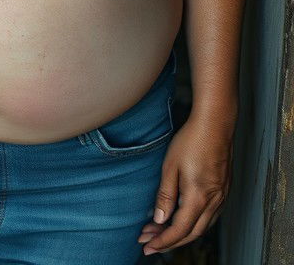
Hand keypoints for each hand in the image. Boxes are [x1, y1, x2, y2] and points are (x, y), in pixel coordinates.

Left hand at [138, 115, 233, 255]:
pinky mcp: (224, 191)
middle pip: (192, 233)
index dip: (163, 241)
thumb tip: (160, 220)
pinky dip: (194, 224)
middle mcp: (214, 202)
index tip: (147, 246)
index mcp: (198, 197)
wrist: (215, 125)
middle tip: (149, 242)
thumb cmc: (191, 141)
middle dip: (169, 241)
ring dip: (181, 234)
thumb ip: (166, 195)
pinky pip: (210, 217)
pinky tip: (181, 219)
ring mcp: (222, 198)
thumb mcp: (170, 166)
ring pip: (202, 227)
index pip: (179, 230)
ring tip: (160, 233)